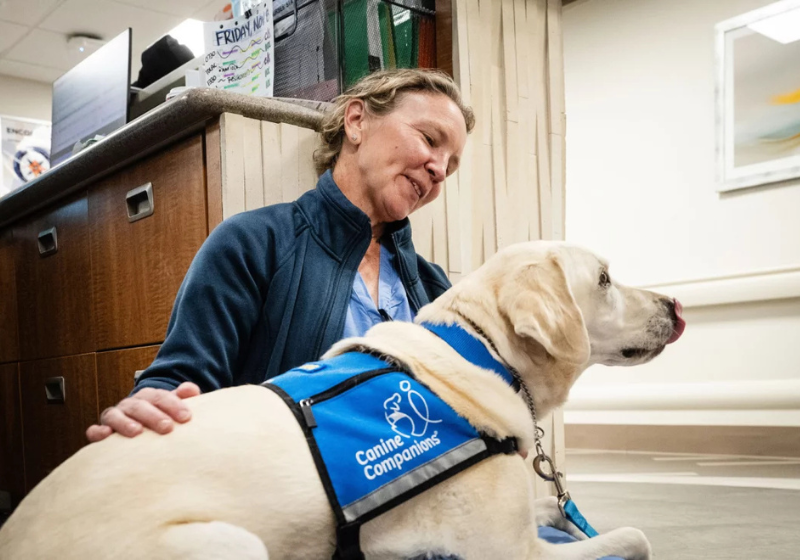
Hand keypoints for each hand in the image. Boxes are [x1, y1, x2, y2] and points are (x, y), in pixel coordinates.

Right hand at [85, 382, 200, 442]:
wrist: (141, 426)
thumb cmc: (160, 418)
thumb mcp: (172, 407)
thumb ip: (182, 398)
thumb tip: (191, 389)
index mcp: (149, 397)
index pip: (161, 397)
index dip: (174, 405)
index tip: (186, 417)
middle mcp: (131, 404)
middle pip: (140, 406)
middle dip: (154, 416)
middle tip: (167, 427)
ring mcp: (115, 416)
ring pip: (116, 415)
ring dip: (125, 422)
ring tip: (137, 432)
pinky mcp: (102, 430)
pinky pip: (94, 430)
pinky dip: (97, 431)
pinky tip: (105, 435)